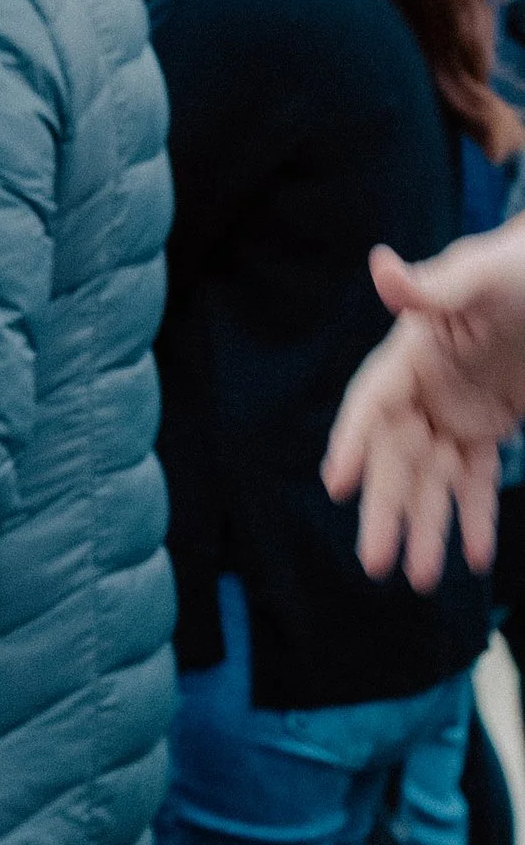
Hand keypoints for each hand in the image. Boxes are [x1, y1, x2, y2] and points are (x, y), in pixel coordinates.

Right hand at [322, 223, 524, 589]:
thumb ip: (432, 285)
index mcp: (411, 351)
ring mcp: (457, 409)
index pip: (373, 402)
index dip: (354, 441)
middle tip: (375, 564)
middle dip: (387, 510)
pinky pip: (478, 478)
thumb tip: (381, 266)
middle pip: (398, 457)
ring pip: (434, 478)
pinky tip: (474, 556)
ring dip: (426, 527)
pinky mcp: (491, 425)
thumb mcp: (482, 274)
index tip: (337, 485)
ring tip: (420, 579)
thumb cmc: (519, 266)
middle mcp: (426, 388)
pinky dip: (475, 516)